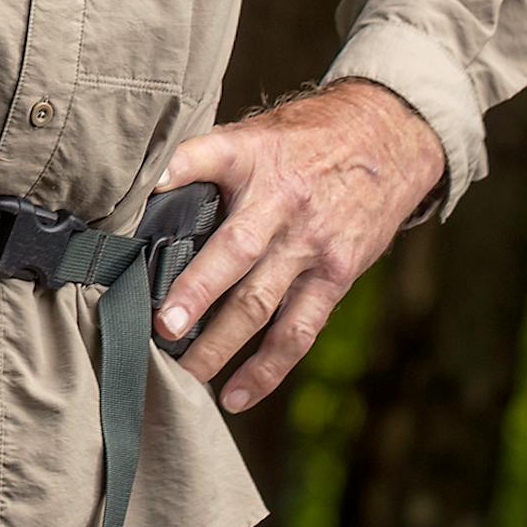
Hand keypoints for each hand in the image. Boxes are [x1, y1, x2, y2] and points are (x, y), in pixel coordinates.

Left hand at [148, 78, 444, 411]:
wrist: (387, 136)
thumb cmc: (306, 138)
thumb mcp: (258, 131)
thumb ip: (211, 161)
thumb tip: (147, 196)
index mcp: (253, 153)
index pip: (206, 155)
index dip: (173, 170)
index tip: (139, 196)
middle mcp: (283, 200)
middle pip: (234, 249)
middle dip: (196, 291)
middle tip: (160, 326)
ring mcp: (311, 242)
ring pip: (261, 302)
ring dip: (220, 343)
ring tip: (182, 373)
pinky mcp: (336, 275)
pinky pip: (297, 330)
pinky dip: (266, 368)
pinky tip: (235, 395)